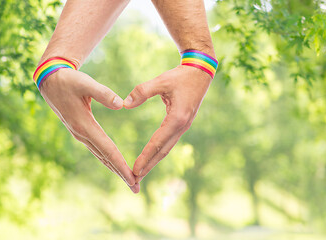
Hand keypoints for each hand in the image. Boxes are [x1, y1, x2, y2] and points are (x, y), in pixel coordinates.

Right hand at [40, 68, 138, 192]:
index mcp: (84, 125)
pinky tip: (115, 164)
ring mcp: (80, 134)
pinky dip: (108, 159)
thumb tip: (121, 105)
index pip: (108, 150)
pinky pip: (97, 150)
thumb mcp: (85, 83)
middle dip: (121, 173)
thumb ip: (103, 93)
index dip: (120, 165)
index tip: (132, 178)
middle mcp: (82, 134)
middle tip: (136, 188)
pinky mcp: (81, 131)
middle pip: (106, 158)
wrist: (50, 82)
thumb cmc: (69, 81)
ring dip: (115, 169)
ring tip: (129, 181)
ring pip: (101, 156)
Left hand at [123, 65, 211, 182]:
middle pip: (163, 151)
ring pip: (166, 148)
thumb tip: (124, 104)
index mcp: (177, 118)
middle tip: (135, 179)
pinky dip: (159, 151)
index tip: (135, 169)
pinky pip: (169, 141)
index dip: (146, 157)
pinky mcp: (182, 123)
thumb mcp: (161, 80)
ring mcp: (183, 126)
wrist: (201, 71)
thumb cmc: (180, 76)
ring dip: (154, 161)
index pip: (158, 142)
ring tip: (141, 172)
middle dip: (149, 165)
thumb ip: (142, 91)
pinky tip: (151, 157)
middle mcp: (182, 126)